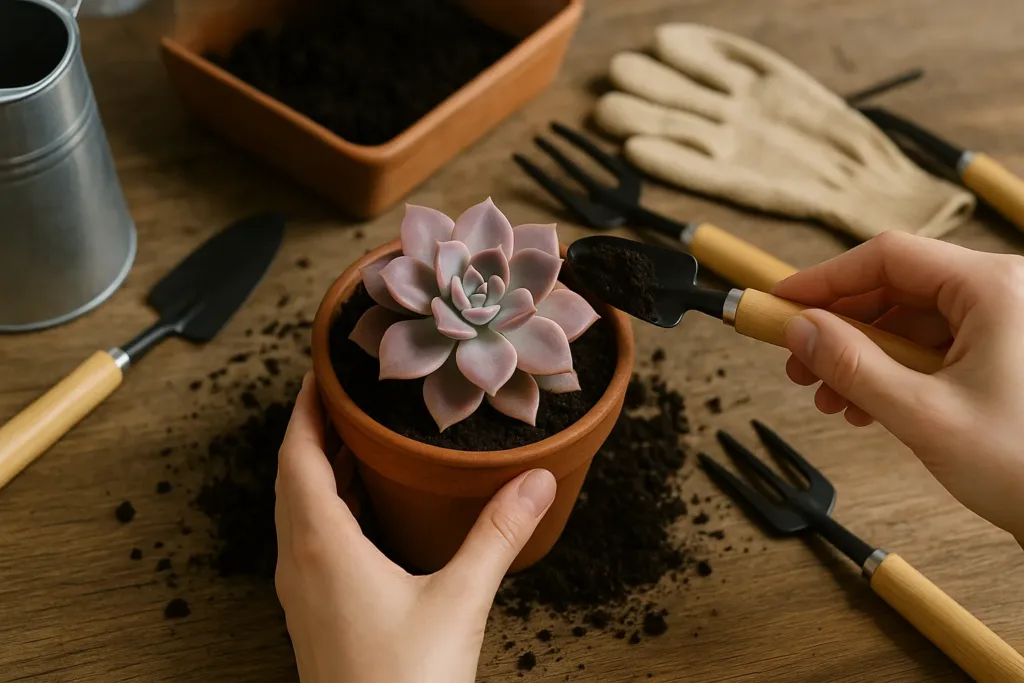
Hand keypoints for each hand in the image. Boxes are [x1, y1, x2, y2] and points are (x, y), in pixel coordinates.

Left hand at [275, 373, 556, 682]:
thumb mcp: (459, 601)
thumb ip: (497, 535)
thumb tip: (536, 480)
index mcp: (322, 545)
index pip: (298, 455)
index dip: (305, 409)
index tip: (319, 372)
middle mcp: (300, 563)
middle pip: (292, 477)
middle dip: (313, 431)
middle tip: (344, 396)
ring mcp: (302, 592)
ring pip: (297, 510)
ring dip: (319, 470)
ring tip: (356, 442)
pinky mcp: (315, 614)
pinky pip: (309, 541)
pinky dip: (329, 507)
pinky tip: (363, 511)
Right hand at [773, 231, 1023, 540]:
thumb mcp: (923, 415)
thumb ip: (854, 367)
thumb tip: (799, 330)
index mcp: (995, 289)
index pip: (889, 257)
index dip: (826, 279)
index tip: (781, 303)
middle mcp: (1004, 293)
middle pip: (896, 288)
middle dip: (839, 328)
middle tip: (796, 363)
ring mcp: (1006, 323)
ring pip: (909, 320)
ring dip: (861, 356)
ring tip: (828, 398)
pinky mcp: (1004, 352)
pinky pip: (932, 345)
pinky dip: (892, 370)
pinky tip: (864, 406)